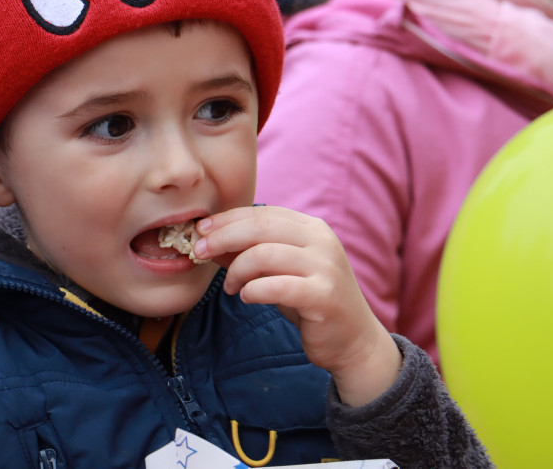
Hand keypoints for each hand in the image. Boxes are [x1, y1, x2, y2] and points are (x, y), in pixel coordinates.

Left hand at [193, 206, 402, 406]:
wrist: (353, 340)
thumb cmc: (310, 301)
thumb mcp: (278, 271)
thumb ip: (249, 253)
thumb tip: (208, 241)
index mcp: (311, 228)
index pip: (262, 212)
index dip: (227, 219)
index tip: (201, 229)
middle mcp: (321, 241)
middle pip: (260, 227)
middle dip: (223, 237)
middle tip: (199, 252)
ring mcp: (325, 267)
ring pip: (264, 254)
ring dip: (237, 270)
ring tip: (230, 286)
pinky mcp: (324, 295)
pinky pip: (276, 286)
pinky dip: (253, 290)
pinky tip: (246, 297)